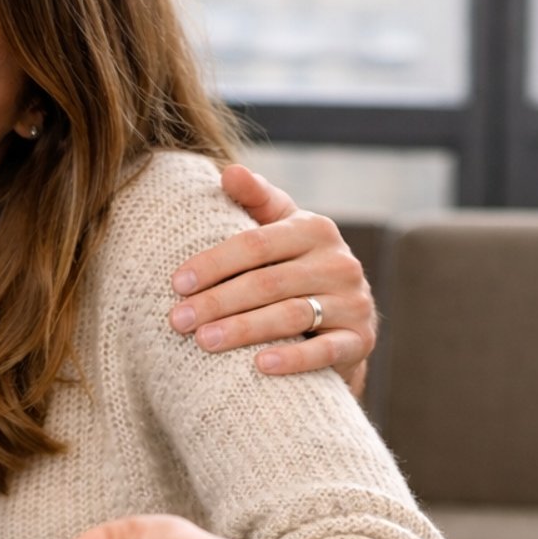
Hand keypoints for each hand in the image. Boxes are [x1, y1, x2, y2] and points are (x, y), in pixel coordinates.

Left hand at [169, 164, 374, 394]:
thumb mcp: (278, 230)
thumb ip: (254, 201)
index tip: (177, 283)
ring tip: (203, 342)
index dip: (213, 264)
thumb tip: (228, 172)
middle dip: (217, 302)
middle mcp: (339, 262)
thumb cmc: (293, 267)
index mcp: (314, 228)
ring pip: (291, 315)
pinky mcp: (360, 340)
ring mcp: (354, 301)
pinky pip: (325, 351)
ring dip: (243, 330)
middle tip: (178, 321)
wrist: (342, 320)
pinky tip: (259, 366)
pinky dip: (293, 358)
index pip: (255, 244)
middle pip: (267, 282)